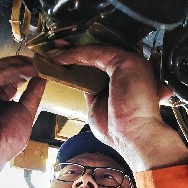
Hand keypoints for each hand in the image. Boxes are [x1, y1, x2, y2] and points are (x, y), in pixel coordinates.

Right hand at [0, 57, 45, 183]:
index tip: (41, 66)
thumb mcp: (24, 113)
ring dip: (19, 64)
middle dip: (22, 63)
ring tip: (37, 63)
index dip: (23, 70)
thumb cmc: (2, 144)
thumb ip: (32, 95)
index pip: (7, 76)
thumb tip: (41, 78)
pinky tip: (28, 69)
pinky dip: (13, 69)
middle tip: (42, 60)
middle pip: (2, 69)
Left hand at [53, 46, 187, 171]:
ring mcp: (132, 62)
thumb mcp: (100, 106)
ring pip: (98, 51)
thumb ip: (94, 92)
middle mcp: (134, 67)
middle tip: (55, 50)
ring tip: (53, 53)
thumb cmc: (121, 129)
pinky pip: (97, 54)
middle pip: (100, 53)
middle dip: (75, 50)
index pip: (103, 62)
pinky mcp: (127, 62)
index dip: (82, 59)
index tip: (63, 59)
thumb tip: (83, 84)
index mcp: (131, 77)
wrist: (135, 138)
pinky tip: (61, 58)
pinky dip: (76, 55)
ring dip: (72, 51)